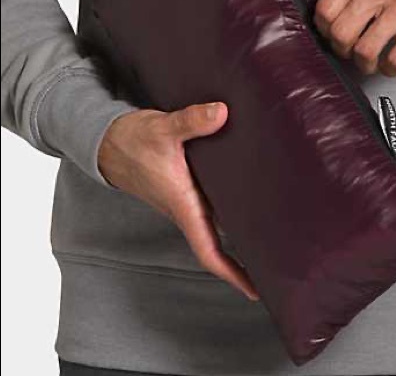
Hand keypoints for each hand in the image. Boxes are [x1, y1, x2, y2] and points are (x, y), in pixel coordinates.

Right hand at [98, 102, 258, 300]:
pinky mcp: (185, 188)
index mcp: (183, 204)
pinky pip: (211, 207)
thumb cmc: (132, 140)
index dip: (232, 273)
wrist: (108, 141)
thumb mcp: (163, 129)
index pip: (208, 250)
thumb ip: (192, 121)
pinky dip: (231, 210)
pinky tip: (249, 199)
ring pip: (216, 225)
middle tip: (278, 265)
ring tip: (273, 236)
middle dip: (245, 258)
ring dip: (240, 234)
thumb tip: (222, 113)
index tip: (255, 291)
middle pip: (218, 244)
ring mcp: (185, 200)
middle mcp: (186, 208)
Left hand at [315, 0, 395, 75]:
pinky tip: (389, 63)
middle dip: (340, 48)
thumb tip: (327, 13)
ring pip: (365, 51)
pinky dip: (388, 68)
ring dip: (362, 63)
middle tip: (347, 49)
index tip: (330, 33)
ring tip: (367, 60)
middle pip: (340, 33)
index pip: (325, 9)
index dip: (323, 28)